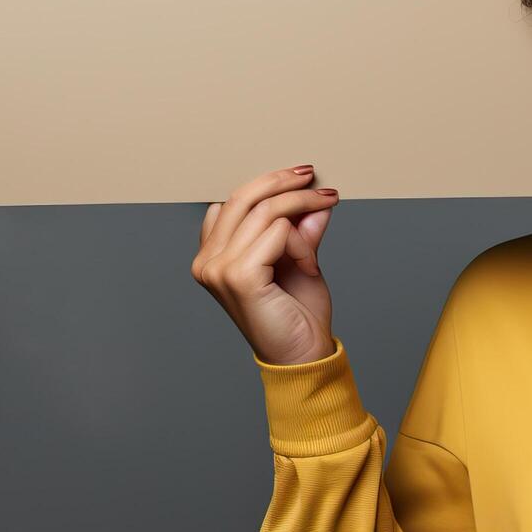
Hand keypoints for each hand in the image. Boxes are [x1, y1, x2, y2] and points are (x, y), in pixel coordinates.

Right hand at [192, 164, 341, 364]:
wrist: (304, 355)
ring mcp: (218, 270)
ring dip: (302, 208)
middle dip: (284, 182)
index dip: (268, 184)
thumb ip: (300, 228)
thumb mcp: (300, 258)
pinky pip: (278, 232)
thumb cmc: (298, 313)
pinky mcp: (239, 276)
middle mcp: (207, 261)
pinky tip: (310, 263)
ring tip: (324, 216)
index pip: (234, 202)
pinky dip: (301, 241)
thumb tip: (313, 198)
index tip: (303, 179)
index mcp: (212, 255)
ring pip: (265, 211)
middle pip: (243, 198)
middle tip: (314, 177)